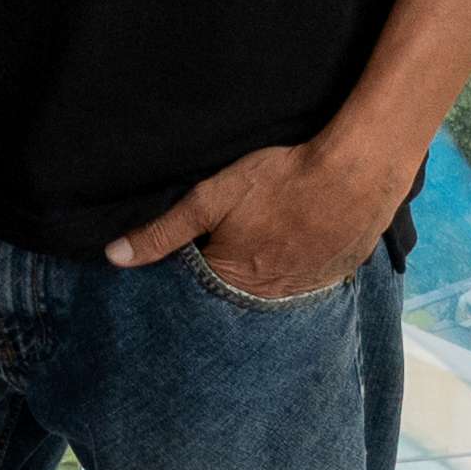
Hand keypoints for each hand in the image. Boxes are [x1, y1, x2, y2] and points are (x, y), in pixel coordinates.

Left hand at [104, 135, 402, 300]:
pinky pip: (301, 284)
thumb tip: (114, 257)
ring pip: (267, 291)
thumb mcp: (210, 199)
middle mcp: (269, 296)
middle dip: (221, 274)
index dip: (186, 268)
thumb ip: (163, 231)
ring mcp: (306, 290)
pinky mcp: (333, 277)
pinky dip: (290, 269)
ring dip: (257, 274)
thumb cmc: (279, 181)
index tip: (185, 250)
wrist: (356, 173)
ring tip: (258, 242)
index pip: (195, 289)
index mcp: (234, 280)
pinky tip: (288, 247)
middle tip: (226, 240)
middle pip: (232, 293)